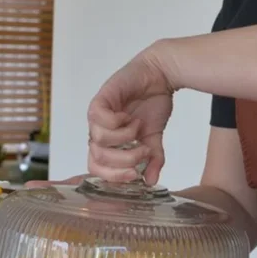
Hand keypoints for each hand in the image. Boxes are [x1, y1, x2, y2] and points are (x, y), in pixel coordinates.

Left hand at [86, 47, 174, 183]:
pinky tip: (128, 116)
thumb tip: (151, 182)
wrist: (159, 76)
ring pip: (98, 140)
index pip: (98, 169)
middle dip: (123, 161)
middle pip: (97, 159)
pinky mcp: (99, 100)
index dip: (113, 176)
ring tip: (138, 127)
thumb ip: (152, 158)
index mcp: (108, 144)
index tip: (135, 175)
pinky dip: (117, 122)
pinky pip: (99, 119)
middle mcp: (99, 132)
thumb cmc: (153, 103)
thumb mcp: (154, 137)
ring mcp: (97, 117)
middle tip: (143, 151)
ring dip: (124, 138)